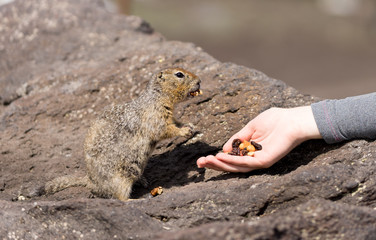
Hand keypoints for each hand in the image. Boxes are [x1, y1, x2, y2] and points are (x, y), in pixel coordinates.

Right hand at [197, 106, 320, 171]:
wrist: (293, 120)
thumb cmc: (275, 120)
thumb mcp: (251, 128)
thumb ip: (238, 138)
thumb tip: (223, 149)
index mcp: (250, 151)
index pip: (230, 159)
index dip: (216, 159)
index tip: (203, 158)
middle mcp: (254, 159)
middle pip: (231, 166)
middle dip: (214, 165)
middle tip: (199, 163)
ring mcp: (259, 161)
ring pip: (236, 167)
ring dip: (220, 164)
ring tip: (206, 161)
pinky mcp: (265, 161)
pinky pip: (245, 163)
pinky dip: (232, 161)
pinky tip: (220, 157)